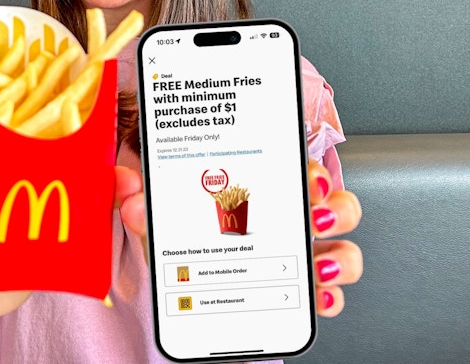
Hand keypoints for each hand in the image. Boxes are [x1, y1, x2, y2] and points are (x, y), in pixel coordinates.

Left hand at [113, 157, 362, 316]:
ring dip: (339, 257)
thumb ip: (142, 200)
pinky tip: (317, 299)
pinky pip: (330, 296)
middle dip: (336, 210)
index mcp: (261, 191)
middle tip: (315, 217)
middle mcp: (290, 221)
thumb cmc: (180, 241)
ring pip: (343, 251)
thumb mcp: (159, 219)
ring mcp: (300, 258)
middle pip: (335, 206)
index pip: (299, 170)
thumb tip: (126, 183)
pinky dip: (330, 299)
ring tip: (317, 265)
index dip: (312, 171)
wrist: (178, 292)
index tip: (308, 179)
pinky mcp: (299, 294)